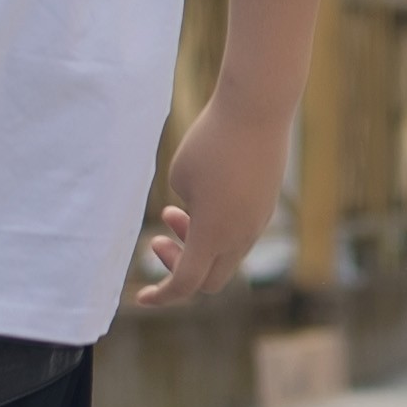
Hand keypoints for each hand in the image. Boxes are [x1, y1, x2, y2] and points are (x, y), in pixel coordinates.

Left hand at [128, 91, 290, 309]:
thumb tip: (200, 219)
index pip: (186, 284)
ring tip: (172, 211)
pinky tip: (201, 200)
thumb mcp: (181, 177)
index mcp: (214, 235)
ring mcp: (258, 221)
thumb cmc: (211, 140)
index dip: (162, 296)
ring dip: (197, 244)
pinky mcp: (266, 204)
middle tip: (157, 241)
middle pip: (209, 280)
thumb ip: (188, 210)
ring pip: (225, 255)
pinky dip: (217, 230)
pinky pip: (238, 234)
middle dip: (179, 268)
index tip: (140, 298)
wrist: (258, 109)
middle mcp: (240, 236)